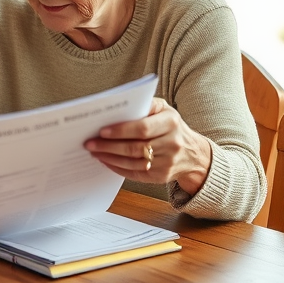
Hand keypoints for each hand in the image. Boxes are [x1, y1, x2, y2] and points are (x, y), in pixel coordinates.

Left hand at [83, 98, 211, 195]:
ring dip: (110, 158)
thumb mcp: (164, 109)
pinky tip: (106, 161)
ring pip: (133, 162)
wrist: (193, 154)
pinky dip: (117, 168)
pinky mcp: (161, 176)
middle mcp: (172, 143)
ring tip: (94, 152)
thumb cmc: (171, 126)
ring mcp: (168, 162)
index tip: (102, 131)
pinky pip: (135, 173)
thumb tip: (117, 108)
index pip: (143, 128)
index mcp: (172, 122)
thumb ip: (145, 105)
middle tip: (90, 143)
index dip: (120, 131)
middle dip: (109, 146)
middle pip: (135, 147)